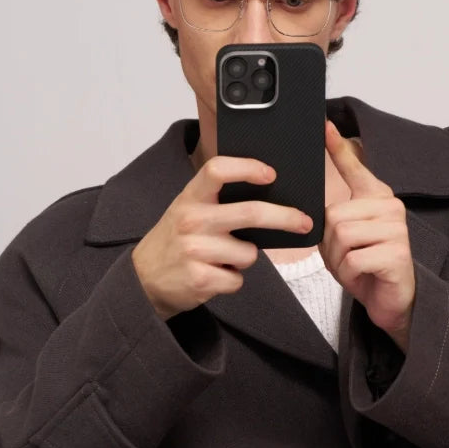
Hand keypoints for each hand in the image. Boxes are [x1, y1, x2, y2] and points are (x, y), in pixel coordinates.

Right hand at [132, 157, 312, 319]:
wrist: (143, 280)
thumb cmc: (176, 239)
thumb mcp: (187, 209)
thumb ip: (218, 200)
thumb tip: (269, 192)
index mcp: (190, 197)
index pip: (217, 170)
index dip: (247, 168)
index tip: (271, 173)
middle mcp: (191, 220)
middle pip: (250, 213)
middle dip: (285, 217)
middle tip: (304, 222)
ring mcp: (194, 250)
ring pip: (249, 253)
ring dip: (245, 258)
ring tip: (222, 258)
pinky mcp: (199, 280)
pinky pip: (237, 279)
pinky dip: (232, 280)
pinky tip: (213, 275)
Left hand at [319, 120, 415, 351]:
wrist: (392, 299)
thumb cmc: (366, 264)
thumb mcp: (346, 235)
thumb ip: (336, 213)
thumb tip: (321, 201)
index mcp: (377, 197)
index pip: (355, 167)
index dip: (337, 147)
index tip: (324, 125)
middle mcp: (390, 207)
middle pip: (334, 214)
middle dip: (330, 243)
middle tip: (346, 256)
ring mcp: (396, 229)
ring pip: (342, 236)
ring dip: (338, 259)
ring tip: (354, 265)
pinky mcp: (396, 253)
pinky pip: (353, 259)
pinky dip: (350, 273)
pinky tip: (364, 275)